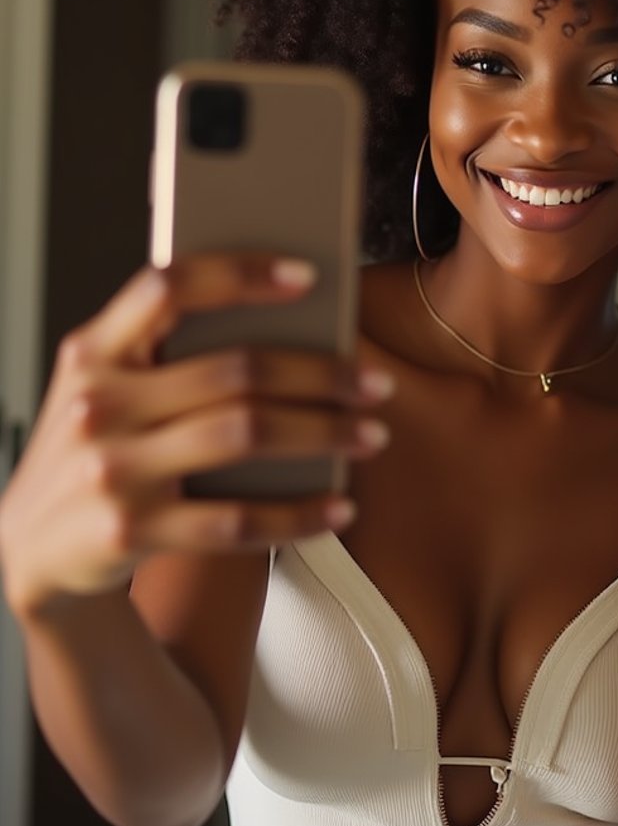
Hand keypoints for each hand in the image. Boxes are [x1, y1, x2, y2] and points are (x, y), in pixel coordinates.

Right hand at [0, 254, 392, 618]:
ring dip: (324, 433)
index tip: (308, 276)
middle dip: (321, 374)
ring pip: (245, 435)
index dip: (241, 274)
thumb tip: (286, 324)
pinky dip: (298, 513)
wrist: (31, 551)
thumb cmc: (95, 452)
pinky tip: (337, 506)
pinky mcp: (131, 531)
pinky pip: (235, 521)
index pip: (168, 288)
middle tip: (375, 383)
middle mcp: (97, 405)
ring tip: (370, 434)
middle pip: (235, 370)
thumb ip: (162, 354)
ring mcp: (111, 470)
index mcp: (92, 352)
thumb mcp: (105, 390)